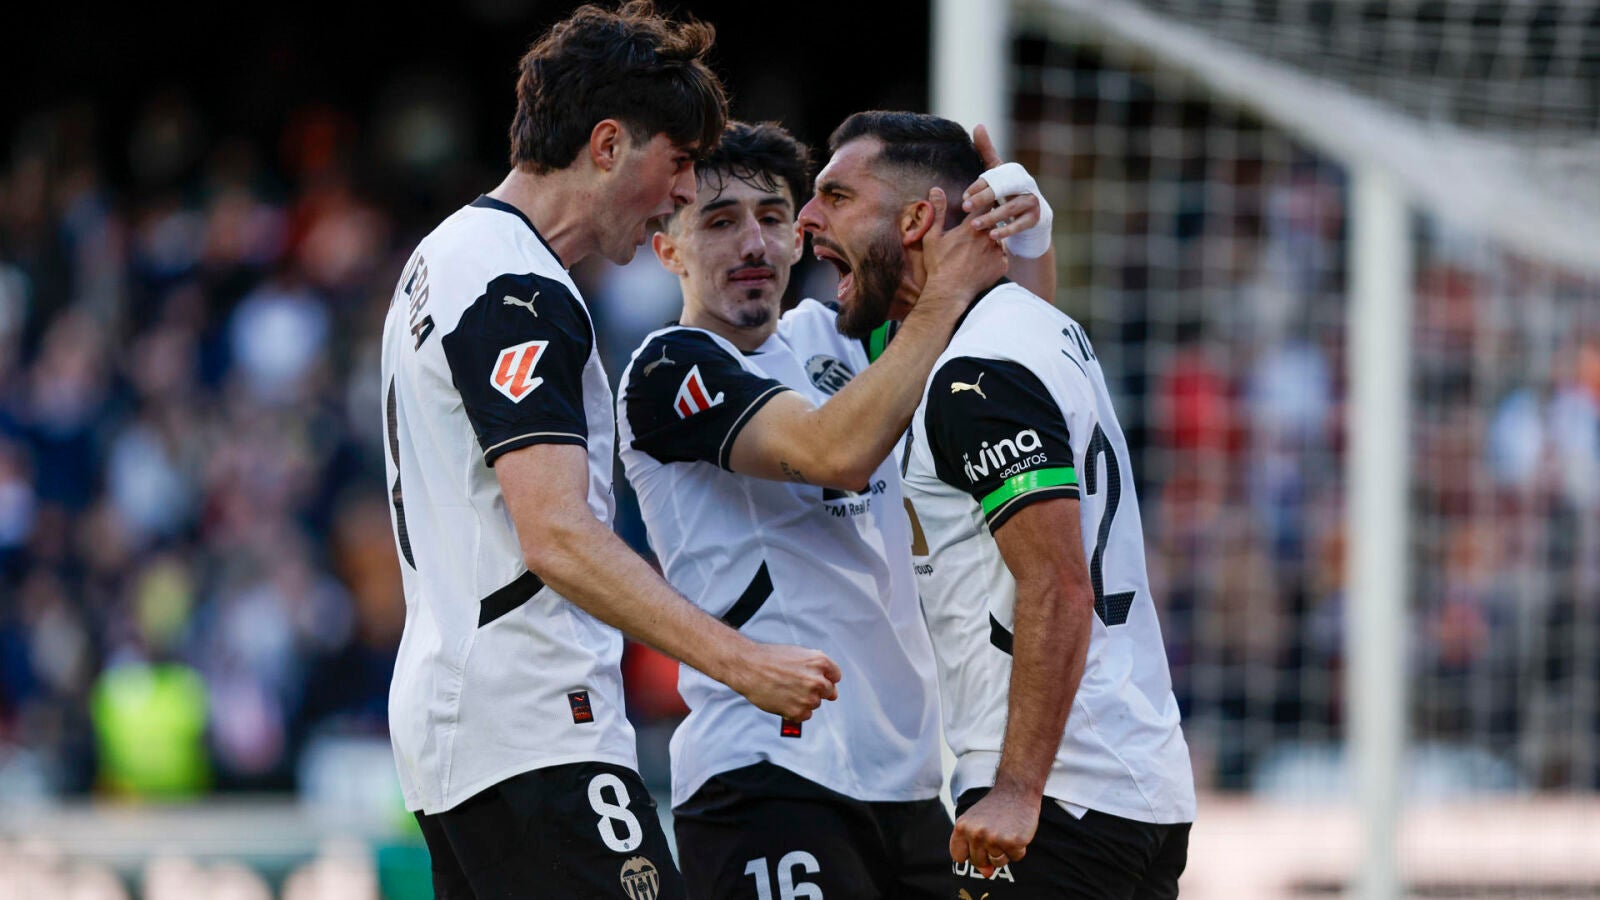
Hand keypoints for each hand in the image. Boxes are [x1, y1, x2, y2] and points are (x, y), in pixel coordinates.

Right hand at [729, 641, 841, 720]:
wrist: (748, 667)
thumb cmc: (771, 659)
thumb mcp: (800, 654)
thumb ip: (818, 668)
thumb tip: (832, 688)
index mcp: (821, 662)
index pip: (835, 677)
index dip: (823, 677)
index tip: (810, 678)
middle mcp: (818, 680)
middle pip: (829, 692)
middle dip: (816, 690)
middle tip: (796, 685)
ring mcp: (809, 698)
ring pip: (815, 704)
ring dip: (803, 701)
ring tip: (784, 690)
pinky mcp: (798, 712)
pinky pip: (804, 716)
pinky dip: (794, 711)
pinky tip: (782, 699)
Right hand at [918, 186, 1008, 311]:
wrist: (949, 292)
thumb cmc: (938, 264)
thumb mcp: (933, 237)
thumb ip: (938, 211)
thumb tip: (936, 189)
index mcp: (971, 227)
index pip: (985, 204)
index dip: (983, 202)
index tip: (981, 203)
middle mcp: (987, 236)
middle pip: (993, 222)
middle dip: (987, 224)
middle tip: (975, 234)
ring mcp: (997, 251)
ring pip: (998, 239)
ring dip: (991, 241)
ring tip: (977, 252)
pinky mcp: (1002, 265)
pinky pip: (1001, 256)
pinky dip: (994, 258)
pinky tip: (982, 264)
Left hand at [948, 780, 1040, 878]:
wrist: (1016, 790)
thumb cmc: (995, 809)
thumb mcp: (976, 824)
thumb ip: (974, 849)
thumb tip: (986, 874)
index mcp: (961, 827)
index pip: (958, 856)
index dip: (969, 852)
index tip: (978, 841)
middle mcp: (976, 834)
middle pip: (978, 862)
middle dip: (988, 853)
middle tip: (996, 831)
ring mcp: (994, 838)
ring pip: (998, 862)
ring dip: (1005, 851)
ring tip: (1006, 831)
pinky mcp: (1013, 841)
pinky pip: (1016, 857)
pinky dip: (1019, 848)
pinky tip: (1017, 831)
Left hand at [962, 124, 1044, 242]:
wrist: (1033, 214)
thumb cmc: (1009, 190)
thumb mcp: (998, 171)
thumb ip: (986, 151)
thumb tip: (978, 125)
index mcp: (1012, 172)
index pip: (994, 177)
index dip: (978, 187)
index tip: (963, 197)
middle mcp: (1024, 184)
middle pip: (1003, 189)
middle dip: (983, 198)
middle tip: (965, 208)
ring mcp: (1031, 201)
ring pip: (1011, 209)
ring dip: (992, 217)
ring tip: (975, 225)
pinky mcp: (1035, 218)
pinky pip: (1021, 225)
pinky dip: (1007, 231)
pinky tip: (992, 236)